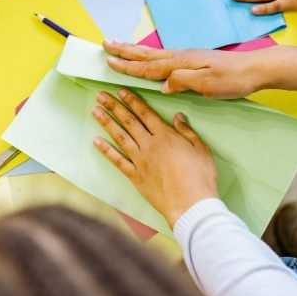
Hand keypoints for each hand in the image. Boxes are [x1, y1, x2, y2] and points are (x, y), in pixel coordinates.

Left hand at [92, 89, 217, 225]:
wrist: (190, 204)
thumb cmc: (200, 177)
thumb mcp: (201, 149)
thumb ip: (187, 132)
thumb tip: (178, 116)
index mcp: (166, 136)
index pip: (145, 113)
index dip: (132, 101)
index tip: (121, 91)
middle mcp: (149, 145)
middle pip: (129, 121)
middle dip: (114, 106)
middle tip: (101, 95)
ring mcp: (140, 161)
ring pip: (120, 137)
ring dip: (107, 123)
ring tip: (95, 111)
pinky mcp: (136, 177)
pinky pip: (117, 161)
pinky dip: (106, 151)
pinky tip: (96, 142)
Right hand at [104, 40, 296, 97]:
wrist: (256, 69)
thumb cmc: (233, 79)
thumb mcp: (208, 84)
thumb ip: (183, 81)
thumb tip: (161, 84)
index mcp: (181, 63)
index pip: (148, 66)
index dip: (128, 66)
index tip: (109, 62)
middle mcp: (181, 57)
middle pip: (147, 55)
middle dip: (125, 52)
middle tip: (105, 45)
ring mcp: (188, 58)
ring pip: (154, 55)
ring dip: (135, 52)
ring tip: (120, 47)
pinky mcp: (194, 61)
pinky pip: (164, 58)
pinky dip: (150, 57)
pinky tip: (149, 59)